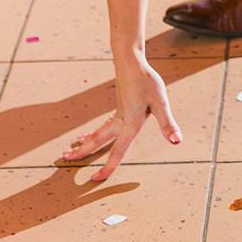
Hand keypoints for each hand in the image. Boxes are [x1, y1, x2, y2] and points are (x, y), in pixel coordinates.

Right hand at [62, 57, 180, 180]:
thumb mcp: (160, 102)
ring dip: (85, 143)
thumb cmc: (146, 80)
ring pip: (97, 133)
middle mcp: (121, 121)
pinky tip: (87, 135)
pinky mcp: (119, 107)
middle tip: (65, 160)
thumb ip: (166, 123)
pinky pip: (103, 125)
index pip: (117, 151)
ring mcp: (118, 113)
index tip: (95, 180)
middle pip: (97, 141)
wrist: (131, 61)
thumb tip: (176, 141)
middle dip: (82, 152)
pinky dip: (92, 133)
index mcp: (130, 124)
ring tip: (70, 149)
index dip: (108, 167)